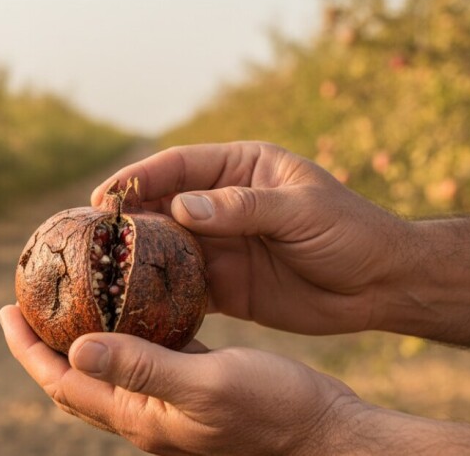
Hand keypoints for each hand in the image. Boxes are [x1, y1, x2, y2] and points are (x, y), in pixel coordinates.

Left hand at [0, 305, 360, 454]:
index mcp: (140, 417)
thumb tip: (73, 351)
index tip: (5, 309)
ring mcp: (167, 405)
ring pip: (106, 369)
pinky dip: (123, 334)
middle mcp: (146, 416)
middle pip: (73, 380)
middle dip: (41, 345)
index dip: (27, 350)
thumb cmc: (276, 409)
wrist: (326, 433)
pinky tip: (130, 306)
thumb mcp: (207, 384)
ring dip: (79, 338)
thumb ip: (142, 367)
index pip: (62, 383)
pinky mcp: (191, 389)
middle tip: (23, 305)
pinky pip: (142, 359)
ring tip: (67, 302)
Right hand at [91, 142, 411, 334]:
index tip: (105, 197)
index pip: (179, 166)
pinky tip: (132, 302)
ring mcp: (221, 244)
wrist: (382, 286)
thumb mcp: (301, 212)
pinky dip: (159, 292)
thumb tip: (181, 207)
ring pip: (167, 247)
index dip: (139, 178)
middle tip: (88, 236)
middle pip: (163, 205)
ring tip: (98, 270)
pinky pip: (183, 286)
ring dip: (136, 257)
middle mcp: (222, 203)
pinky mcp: (224, 284)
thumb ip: (243, 208)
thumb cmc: (350, 232)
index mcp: (240, 169)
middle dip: (127, 218)